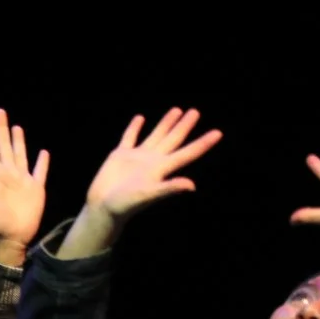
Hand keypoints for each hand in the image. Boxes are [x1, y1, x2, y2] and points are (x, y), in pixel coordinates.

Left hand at [0, 109, 48, 265]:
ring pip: (20, 154)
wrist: (10, 237)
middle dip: (0, 128)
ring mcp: (22, 179)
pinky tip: (43, 152)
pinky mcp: (36, 188)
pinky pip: (40, 172)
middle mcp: (7, 173)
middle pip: (3, 145)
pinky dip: (42, 162)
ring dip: (18, 140)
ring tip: (16, 126)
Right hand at [85, 107, 220, 223]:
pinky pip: (129, 138)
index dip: (203, 143)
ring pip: (155, 136)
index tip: (218, 133)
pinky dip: (134, 128)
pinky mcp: (120, 156)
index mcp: (162, 169)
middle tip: (195, 112)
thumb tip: (192, 185)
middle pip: (173, 140)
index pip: (187, 153)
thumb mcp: (148, 195)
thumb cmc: (125, 205)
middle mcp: (152, 161)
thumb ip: (169, 188)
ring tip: (177, 110)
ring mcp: (136, 157)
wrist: (101, 208)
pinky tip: (140, 119)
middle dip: (185, 126)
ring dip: (166, 123)